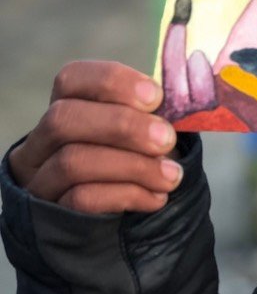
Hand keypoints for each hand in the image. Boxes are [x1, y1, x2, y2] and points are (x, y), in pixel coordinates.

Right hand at [7, 61, 182, 214]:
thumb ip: (152, 110)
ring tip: (172, 175)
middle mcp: (42, 140)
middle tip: (166, 139)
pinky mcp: (52, 212)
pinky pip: (81, 199)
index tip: (156, 96)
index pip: (72, 78)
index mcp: (67, 105)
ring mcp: (40, 178)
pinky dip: (127, 194)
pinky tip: (156, 197)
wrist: (125, 216)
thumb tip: (178, 100)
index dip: (113, 82)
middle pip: (63, 119)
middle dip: (123, 125)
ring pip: (72, 162)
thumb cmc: (138, 154)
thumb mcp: (145, 125)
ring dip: (133, 166)